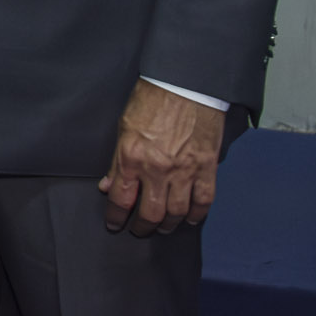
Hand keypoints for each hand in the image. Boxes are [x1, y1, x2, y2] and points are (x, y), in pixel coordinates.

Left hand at [98, 80, 225, 234]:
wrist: (186, 84)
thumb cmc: (152, 100)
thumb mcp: (124, 127)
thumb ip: (116, 160)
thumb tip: (108, 185)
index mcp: (131, 157)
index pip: (120, 199)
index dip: (115, 217)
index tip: (114, 225)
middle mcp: (157, 169)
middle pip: (150, 212)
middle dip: (142, 227)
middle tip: (139, 230)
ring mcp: (184, 170)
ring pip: (177, 212)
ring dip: (168, 225)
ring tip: (163, 227)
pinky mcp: (207, 167)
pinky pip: (203, 201)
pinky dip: (198, 215)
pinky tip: (191, 219)